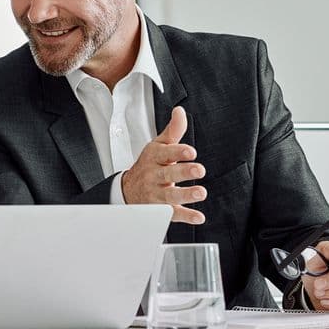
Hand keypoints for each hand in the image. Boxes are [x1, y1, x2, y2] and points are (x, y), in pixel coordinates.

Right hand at [120, 106, 206, 223]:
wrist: (128, 190)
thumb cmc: (149, 165)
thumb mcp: (158, 146)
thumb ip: (173, 130)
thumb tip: (180, 111)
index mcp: (154, 158)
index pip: (165, 153)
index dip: (178, 152)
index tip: (190, 151)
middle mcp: (154, 176)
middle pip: (167, 174)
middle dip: (183, 172)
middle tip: (199, 170)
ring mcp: (156, 194)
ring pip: (169, 196)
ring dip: (185, 194)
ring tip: (201, 193)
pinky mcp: (160, 210)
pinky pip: (172, 214)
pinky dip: (186, 216)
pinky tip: (199, 217)